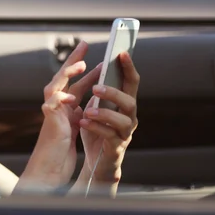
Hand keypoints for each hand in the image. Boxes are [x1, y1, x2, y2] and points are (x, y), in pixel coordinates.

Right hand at [21, 41, 101, 189]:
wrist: (49, 169)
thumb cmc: (61, 150)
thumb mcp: (75, 125)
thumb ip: (78, 111)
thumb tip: (90, 98)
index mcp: (65, 106)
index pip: (75, 81)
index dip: (84, 68)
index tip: (95, 55)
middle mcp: (56, 106)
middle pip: (63, 77)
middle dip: (73, 60)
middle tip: (83, 44)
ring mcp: (51, 112)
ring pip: (55, 86)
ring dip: (67, 74)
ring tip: (80, 64)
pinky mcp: (49, 122)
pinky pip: (52, 105)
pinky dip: (60, 98)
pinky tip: (71, 95)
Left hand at [79, 52, 139, 188]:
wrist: (97, 161)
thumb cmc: (97, 130)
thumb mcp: (96, 106)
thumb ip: (98, 90)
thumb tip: (96, 66)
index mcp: (124, 104)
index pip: (131, 82)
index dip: (129, 67)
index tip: (121, 52)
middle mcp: (129, 117)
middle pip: (130, 101)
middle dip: (114, 92)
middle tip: (95, 87)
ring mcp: (125, 133)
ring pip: (123, 121)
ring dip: (104, 113)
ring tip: (87, 110)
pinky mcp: (116, 147)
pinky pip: (110, 136)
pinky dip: (96, 128)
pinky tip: (83, 122)